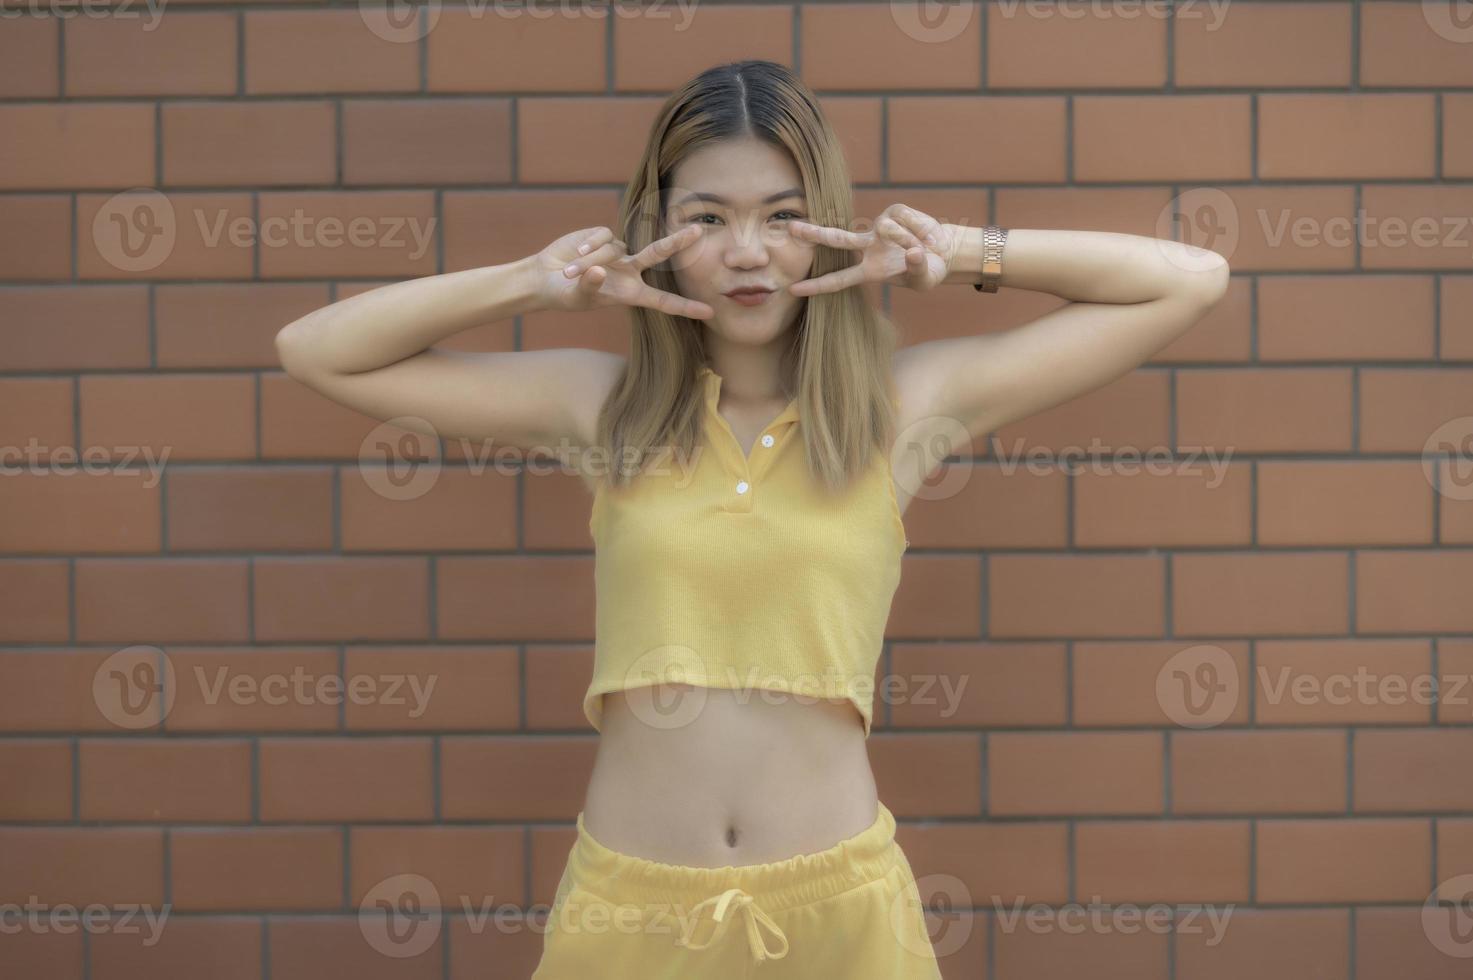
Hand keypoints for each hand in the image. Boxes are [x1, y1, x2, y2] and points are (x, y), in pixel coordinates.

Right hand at [533, 225, 714, 319]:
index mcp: (630, 293)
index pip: (663, 300)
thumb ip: (589, 286)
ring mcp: (618, 253)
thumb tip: (598, 271)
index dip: (685, 307)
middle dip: (677, 242)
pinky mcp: (603, 236)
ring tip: (569, 272)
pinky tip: (575, 254)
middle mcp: (629, 271)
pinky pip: (602, 236)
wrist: (544, 277)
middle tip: (698, 231)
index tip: (708, 311)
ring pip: (614, 248)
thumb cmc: (563, 295)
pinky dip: (587, 246)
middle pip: (658, 254)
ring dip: (591, 259)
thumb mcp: (577, 296)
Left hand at [786, 204, 959, 295]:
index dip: (817, 286)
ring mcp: (879, 228)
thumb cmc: (929, 271)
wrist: (945, 251)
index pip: (839, 280)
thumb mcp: (925, 278)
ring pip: (887, 228)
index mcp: (870, 271)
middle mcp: (868, 248)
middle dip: (813, 233)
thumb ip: (918, 268)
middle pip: (836, 239)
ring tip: (927, 248)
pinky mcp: (894, 211)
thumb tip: (912, 252)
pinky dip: (920, 229)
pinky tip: (928, 237)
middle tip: (791, 228)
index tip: (793, 289)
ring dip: (911, 239)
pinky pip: (905, 218)